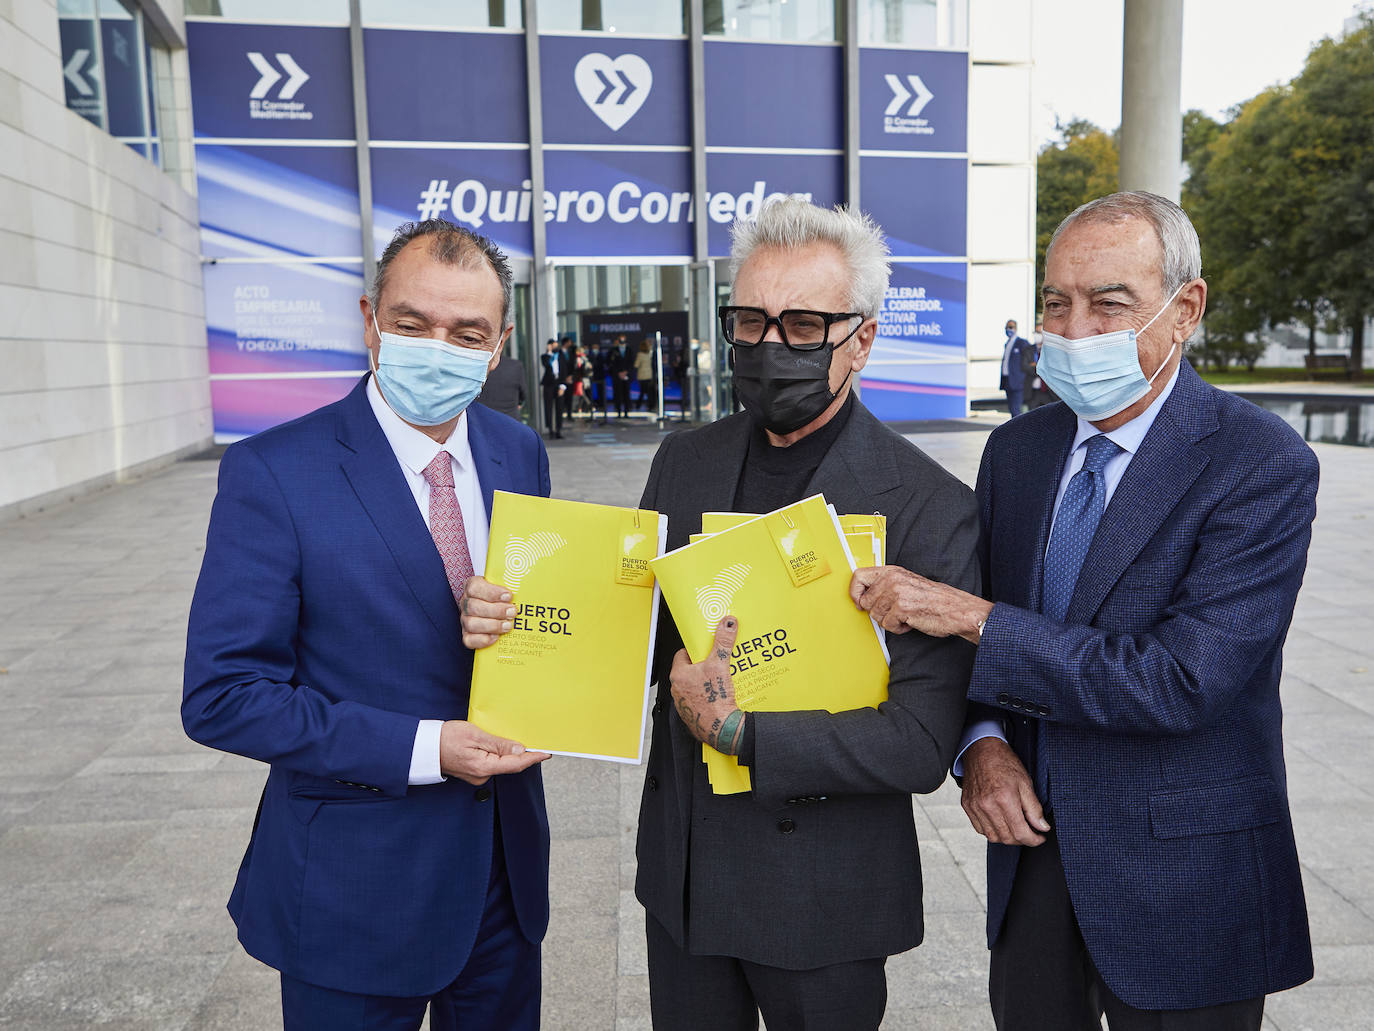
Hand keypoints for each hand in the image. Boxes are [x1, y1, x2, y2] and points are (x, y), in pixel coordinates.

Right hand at [440, 720, 548, 784]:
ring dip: (511, 753)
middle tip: (536, 740)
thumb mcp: (474, 735)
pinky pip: (493, 764)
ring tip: (519, 739)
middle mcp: (482, 776)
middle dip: (523, 754)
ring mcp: (477, 776)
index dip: (532, 758)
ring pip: (501, 764)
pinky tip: (503, 745)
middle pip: (510, 765)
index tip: (546, 753)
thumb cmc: (445, 738)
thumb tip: (519, 749)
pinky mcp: (474, 772)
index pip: (515, 764)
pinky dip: (500, 755)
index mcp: (483, 767)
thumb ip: (498, 744)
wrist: (423, 747)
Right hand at [460, 575, 514, 649]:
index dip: (491, 592)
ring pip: (471, 623)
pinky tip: (496, 638)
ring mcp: (465, 620)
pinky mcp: (467, 635)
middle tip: (513, 612)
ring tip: (508, 626)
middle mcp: (467, 603)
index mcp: (473, 587)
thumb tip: (535, 586)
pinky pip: (469, 640)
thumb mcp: (507, 585)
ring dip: (491, 625)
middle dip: (495, 611)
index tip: (509, 596)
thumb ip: (515, 584)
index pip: (475, 587)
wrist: (496, 610)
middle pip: (473, 606)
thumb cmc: (503, 597)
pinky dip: (482, 640)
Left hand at [668, 616, 746, 753]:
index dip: (696, 650)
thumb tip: (727, 624)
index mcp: (678, 674)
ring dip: (706, 681)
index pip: (683, 654)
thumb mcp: (720, 664)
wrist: (722, 728)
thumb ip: (723, 642)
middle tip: (717, 663)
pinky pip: (699, 699)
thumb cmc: (714, 700)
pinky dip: (708, 696)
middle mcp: (677, 689)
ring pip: (694, 685)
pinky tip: (720, 695)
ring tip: (721, 679)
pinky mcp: (692, 714)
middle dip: (704, 665)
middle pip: (690, 669)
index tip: (706, 650)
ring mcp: (683, 703)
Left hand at [850, 565, 991, 642]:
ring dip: (890, 620)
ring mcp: (896, 593)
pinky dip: (898, 629)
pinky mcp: (902, 608)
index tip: (858, 602)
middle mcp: (892, 579)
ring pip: (875, 615)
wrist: (955, 609)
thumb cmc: (933, 599)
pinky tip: (910, 621)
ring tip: (906, 615)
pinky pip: (888, 625)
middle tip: (895, 611)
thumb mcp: (906, 583)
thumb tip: (861, 596)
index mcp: (892, 571)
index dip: (854, 592)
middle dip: (878, 612)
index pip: (858, 576)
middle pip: (865, 602)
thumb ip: (885, 584)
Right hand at [960, 737, 1050, 845]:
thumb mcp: (1026, 783)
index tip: (1040, 837)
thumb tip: (1042, 827)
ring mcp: (975, 807)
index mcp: (1004, 798)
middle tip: (1030, 832)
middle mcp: (987, 805)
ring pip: (993, 837)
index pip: (1020, 833)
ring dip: (1007, 837)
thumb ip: (1034, 808)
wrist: (981, 749)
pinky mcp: (967, 806)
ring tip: (1015, 827)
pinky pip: (980, 829)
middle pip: (1007, 838)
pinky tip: (1000, 822)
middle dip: (1022, 839)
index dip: (1034, 840)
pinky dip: (992, 831)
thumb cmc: (1004, 762)